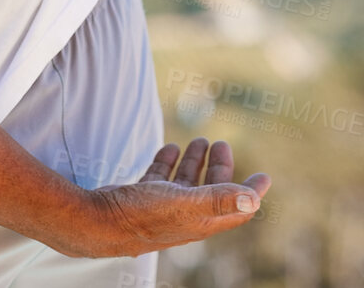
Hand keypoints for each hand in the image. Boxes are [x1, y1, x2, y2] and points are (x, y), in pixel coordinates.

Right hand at [77, 138, 270, 257]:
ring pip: (186, 183)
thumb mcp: (185, 204)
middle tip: (221, 144)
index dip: (252, 192)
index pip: (236, 208)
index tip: (264, 176)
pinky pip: (161, 178)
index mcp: (202, 220)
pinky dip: (168, 162)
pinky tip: (170, 148)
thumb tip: (253, 199)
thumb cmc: (143, 215)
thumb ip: (218, 199)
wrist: (100, 222)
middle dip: (220, 167)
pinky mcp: (143, 199)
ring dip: (195, 162)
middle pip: (212, 191)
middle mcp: (186, 216)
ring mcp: (163, 207)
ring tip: (199, 141)